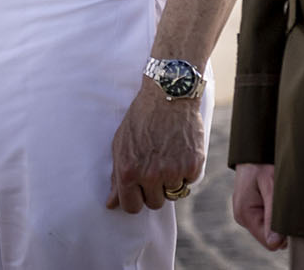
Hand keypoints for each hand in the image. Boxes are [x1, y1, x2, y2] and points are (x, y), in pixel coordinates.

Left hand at [108, 85, 204, 212]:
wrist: (168, 96)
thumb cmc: (140, 118)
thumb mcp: (120, 144)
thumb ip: (116, 176)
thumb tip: (111, 204)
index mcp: (128, 171)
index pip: (131, 207)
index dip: (135, 200)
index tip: (138, 190)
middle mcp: (150, 175)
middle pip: (154, 203)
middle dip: (153, 190)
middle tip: (154, 168)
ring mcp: (173, 171)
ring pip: (173, 193)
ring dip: (170, 180)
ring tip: (167, 155)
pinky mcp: (192, 165)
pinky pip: (189, 182)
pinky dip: (186, 171)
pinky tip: (179, 151)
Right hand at [231, 163, 286, 250]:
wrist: (253, 153)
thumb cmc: (262, 165)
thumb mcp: (271, 187)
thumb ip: (273, 216)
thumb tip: (275, 243)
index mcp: (244, 214)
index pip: (269, 242)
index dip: (283, 234)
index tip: (290, 217)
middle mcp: (242, 217)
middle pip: (270, 237)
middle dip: (280, 225)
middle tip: (284, 204)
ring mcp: (245, 214)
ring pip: (270, 230)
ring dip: (277, 218)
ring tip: (278, 198)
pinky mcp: (250, 211)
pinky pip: (267, 221)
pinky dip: (274, 214)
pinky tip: (274, 199)